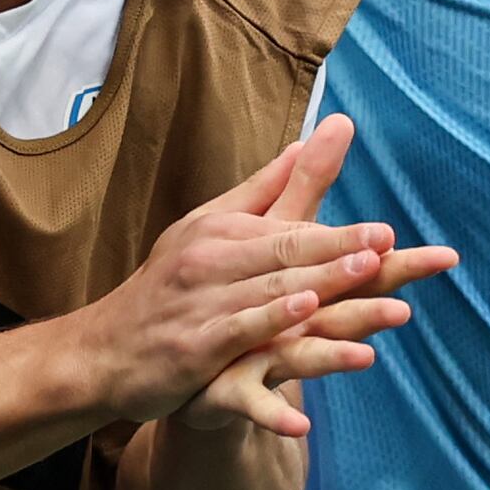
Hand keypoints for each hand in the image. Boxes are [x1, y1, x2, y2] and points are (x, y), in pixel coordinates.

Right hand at [66, 115, 452, 435]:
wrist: (103, 351)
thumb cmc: (167, 288)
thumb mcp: (209, 229)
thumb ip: (265, 190)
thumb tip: (311, 139)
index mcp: (220, 233)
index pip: (289, 233)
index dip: (339, 235)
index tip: (387, 233)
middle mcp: (210, 263)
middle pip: (285, 257)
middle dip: (337, 251)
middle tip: (386, 246)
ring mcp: (202, 307)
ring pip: (269, 294)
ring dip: (317, 287)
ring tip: (361, 279)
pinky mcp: (193, 350)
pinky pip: (239, 339)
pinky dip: (271, 331)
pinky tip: (305, 326)